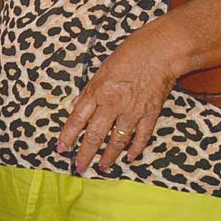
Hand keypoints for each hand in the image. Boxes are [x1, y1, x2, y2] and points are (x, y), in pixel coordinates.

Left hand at [56, 32, 179, 175]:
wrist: (159, 52)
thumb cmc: (128, 56)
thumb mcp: (100, 71)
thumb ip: (88, 91)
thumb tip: (75, 106)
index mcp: (97, 92)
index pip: (77, 119)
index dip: (68, 136)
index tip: (61, 149)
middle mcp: (113, 104)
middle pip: (95, 135)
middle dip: (86, 154)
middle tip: (80, 168)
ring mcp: (133, 110)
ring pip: (118, 140)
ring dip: (109, 156)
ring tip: (102, 167)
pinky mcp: (151, 113)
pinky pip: (141, 136)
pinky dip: (135, 148)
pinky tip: (129, 157)